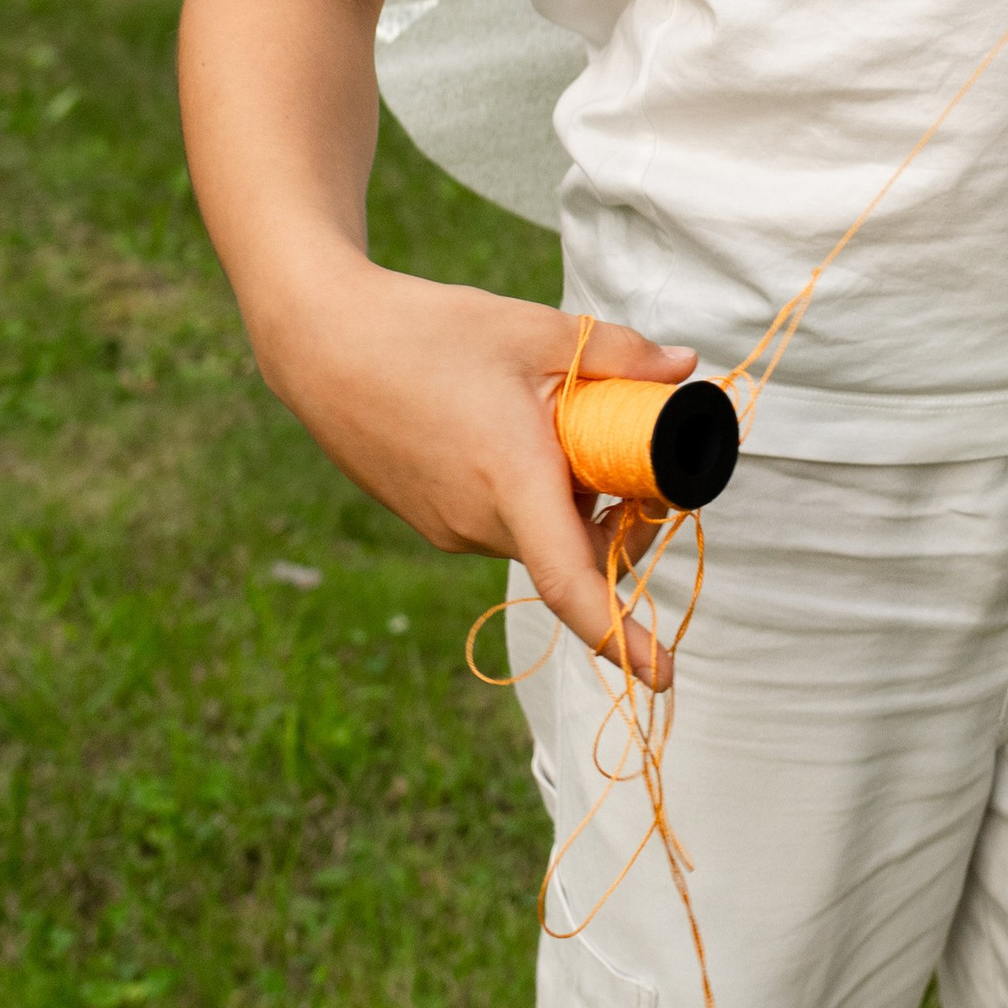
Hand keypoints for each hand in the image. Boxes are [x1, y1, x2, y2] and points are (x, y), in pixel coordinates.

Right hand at [260, 266, 696, 688]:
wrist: (321, 343)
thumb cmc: (427, 332)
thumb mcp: (536, 331)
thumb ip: (620, 354)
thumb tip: (685, 369)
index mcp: (512, 483)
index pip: (573, 585)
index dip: (622, 637)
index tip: (664, 676)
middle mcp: (478, 523)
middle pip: (574, 552)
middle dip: (619, 520)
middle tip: (635, 452)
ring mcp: (448, 527)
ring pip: (538, 534)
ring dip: (571, 501)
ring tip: (562, 421)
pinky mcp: (428, 518)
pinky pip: (501, 522)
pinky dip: (529, 495)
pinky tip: (516, 431)